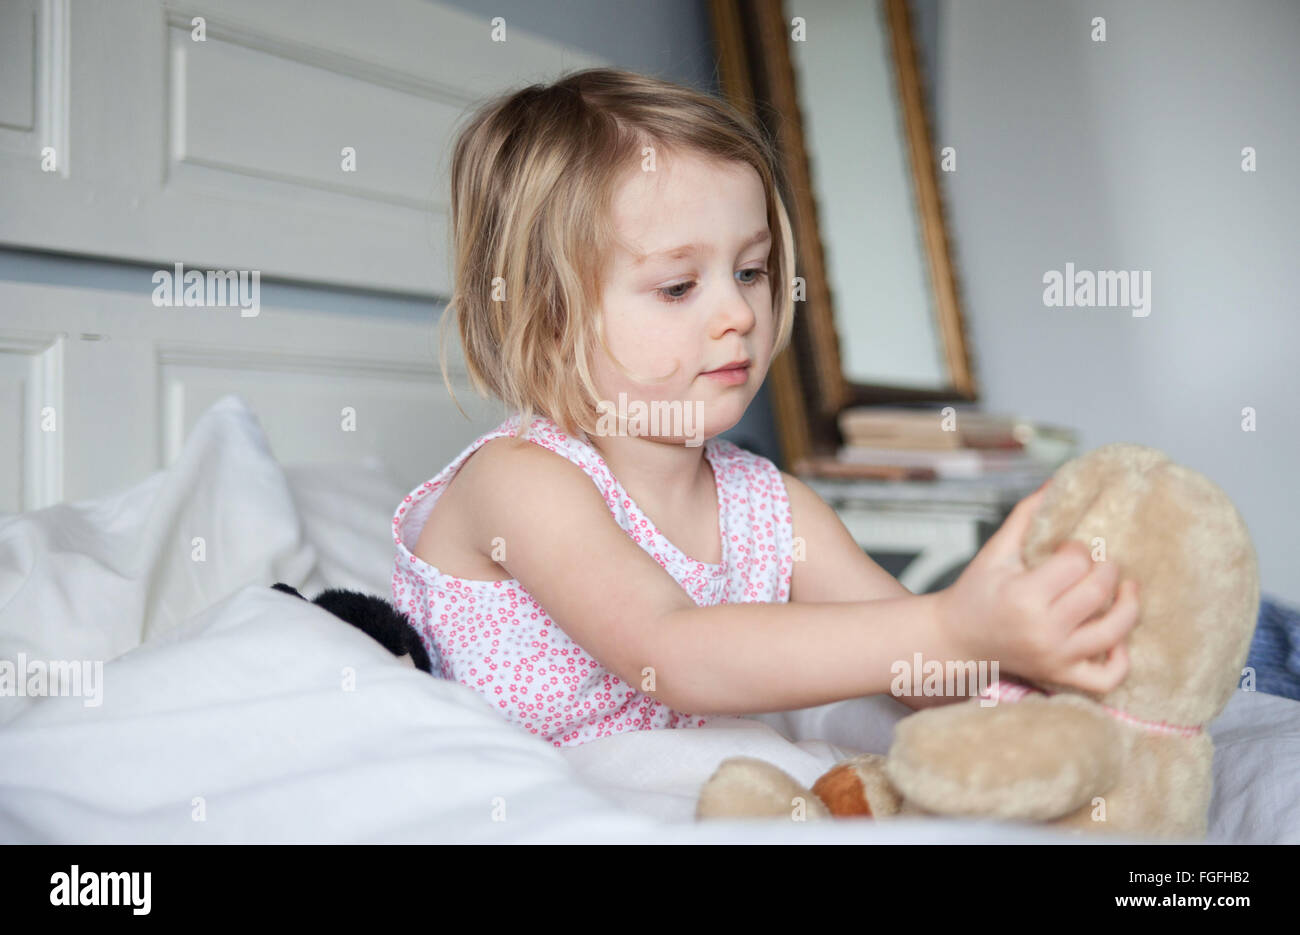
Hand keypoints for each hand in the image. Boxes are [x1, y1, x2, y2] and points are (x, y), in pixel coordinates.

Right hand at [934, 483, 1139, 693]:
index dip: (1078, 548)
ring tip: (1126, 589)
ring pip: (1115, 631)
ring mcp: (1056, 657)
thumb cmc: (976, 591)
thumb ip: (1027, 514)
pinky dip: (1122, 658)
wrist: (955, 639)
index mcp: (1024, 596)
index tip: (1067, 548)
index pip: (1076, 563)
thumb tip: (1059, 480)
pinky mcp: (1062, 676)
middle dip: (1106, 569)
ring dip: (1128, 605)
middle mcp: (1043, 630)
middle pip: (1099, 591)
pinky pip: (1108, 677)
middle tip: (1097, 562)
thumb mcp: (995, 550)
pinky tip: (1117, 636)